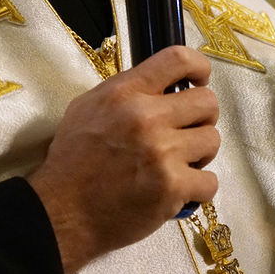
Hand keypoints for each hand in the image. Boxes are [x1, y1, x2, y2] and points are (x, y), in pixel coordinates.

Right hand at [27, 46, 219, 273]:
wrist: (62, 214)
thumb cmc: (72, 161)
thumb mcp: (87, 108)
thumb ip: (126, 92)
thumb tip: (162, 84)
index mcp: (125, 92)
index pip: (178, 59)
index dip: (199, 67)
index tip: (199, 80)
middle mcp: (147, 117)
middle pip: (208, 102)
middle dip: (202, 117)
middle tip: (186, 132)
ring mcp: (162, 153)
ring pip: (212, 140)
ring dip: (200, 154)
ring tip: (179, 163)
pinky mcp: (172, 188)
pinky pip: (210, 181)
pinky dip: (198, 188)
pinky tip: (179, 189)